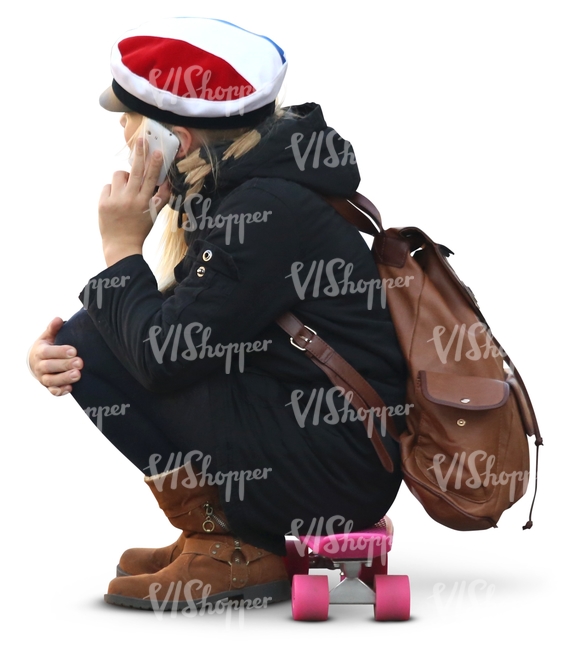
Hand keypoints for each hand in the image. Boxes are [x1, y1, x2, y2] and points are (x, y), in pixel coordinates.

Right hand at [28, 317, 83, 395]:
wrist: (35, 362)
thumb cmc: (46, 347)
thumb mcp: (47, 336)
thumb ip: (53, 329)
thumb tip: (58, 319)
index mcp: (39, 352)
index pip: (48, 352)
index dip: (60, 352)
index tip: (74, 350)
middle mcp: (40, 366)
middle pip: (50, 367)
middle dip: (65, 365)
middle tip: (80, 363)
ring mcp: (43, 377)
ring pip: (51, 380)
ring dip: (64, 379)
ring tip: (77, 375)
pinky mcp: (49, 387)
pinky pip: (53, 391)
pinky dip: (60, 391)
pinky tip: (71, 388)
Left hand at [99, 138, 171, 265]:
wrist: (121, 246)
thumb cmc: (139, 230)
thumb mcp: (154, 215)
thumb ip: (161, 198)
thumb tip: (168, 183)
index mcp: (144, 203)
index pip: (151, 179)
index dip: (155, 164)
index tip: (157, 151)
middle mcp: (130, 200)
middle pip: (136, 171)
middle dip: (139, 154)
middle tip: (141, 140)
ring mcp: (115, 201)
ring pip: (119, 176)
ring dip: (123, 179)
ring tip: (125, 190)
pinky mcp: (103, 203)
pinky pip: (107, 187)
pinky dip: (112, 191)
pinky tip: (115, 202)